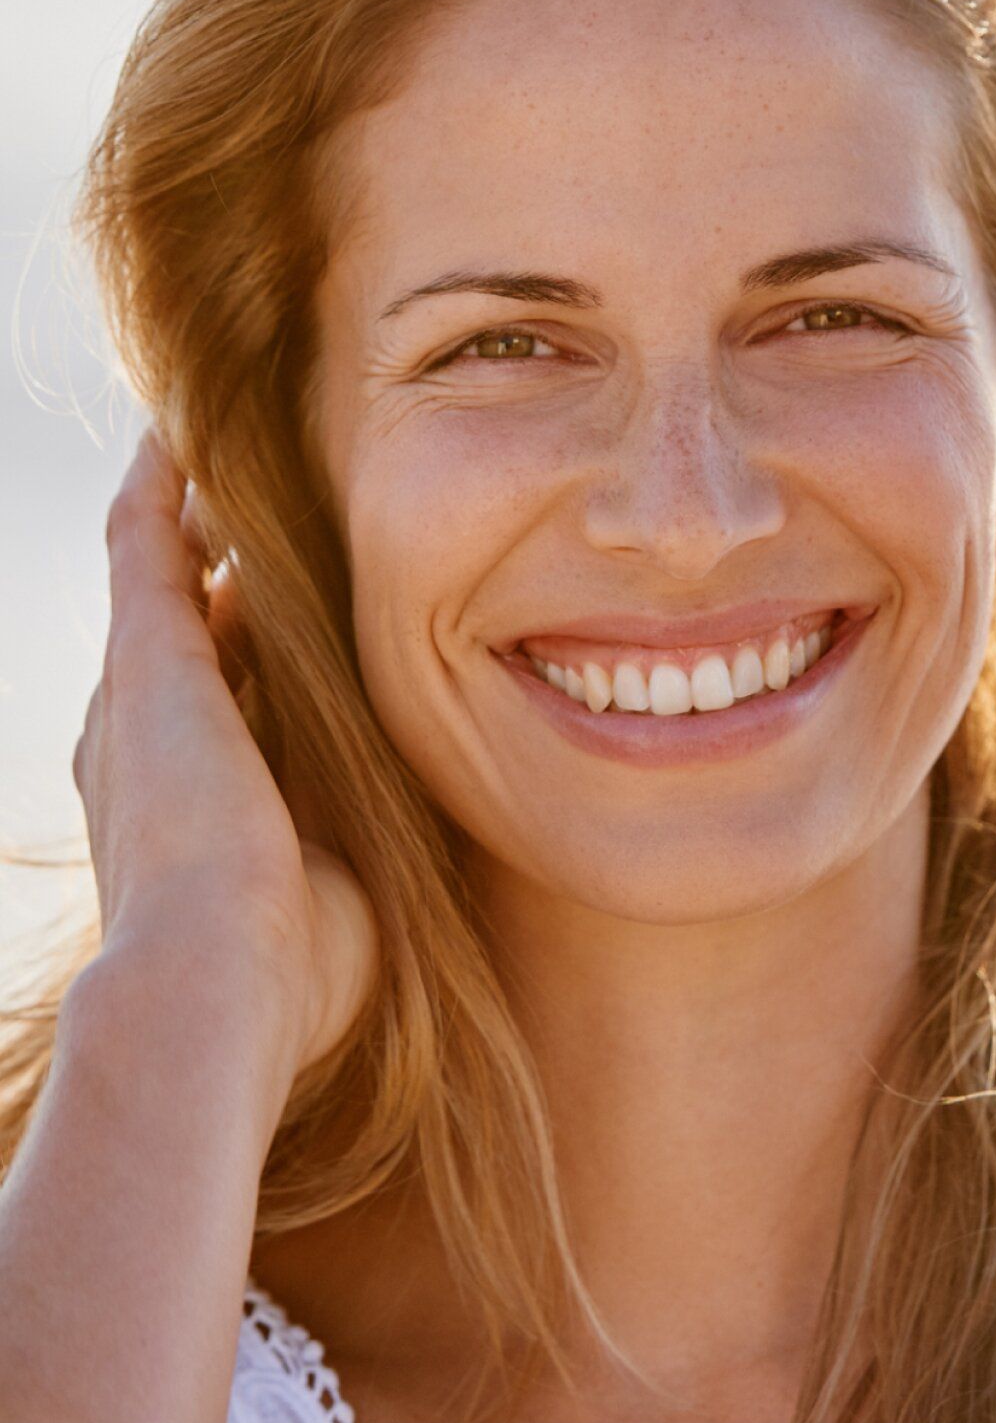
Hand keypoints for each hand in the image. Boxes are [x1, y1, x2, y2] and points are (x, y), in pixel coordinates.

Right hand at [71, 431, 376, 1077]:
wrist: (217, 988)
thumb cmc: (295, 972)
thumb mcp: (342, 889)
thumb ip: (366, 834)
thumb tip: (431, 800)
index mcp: (186, 805)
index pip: (224, 701)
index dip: (251, 653)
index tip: (293, 617)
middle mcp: (141, 744)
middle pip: (188, 631)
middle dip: (217, 579)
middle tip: (260, 517)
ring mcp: (136, 698)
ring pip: (161, 579)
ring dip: (190, 522)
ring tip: (219, 458)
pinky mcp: (145, 660)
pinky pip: (144, 544)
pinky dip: (159, 490)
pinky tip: (179, 435)